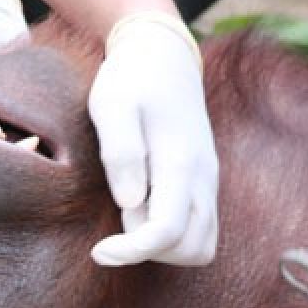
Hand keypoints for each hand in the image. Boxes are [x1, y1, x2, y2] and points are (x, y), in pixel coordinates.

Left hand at [87, 13, 219, 266]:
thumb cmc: (130, 80)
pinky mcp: (204, 183)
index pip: (167, 232)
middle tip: (118, 224)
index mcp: (180, 162)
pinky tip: (145, 209)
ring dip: (165, 247)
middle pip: (192, 249)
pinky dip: (174, 235)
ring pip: (202, 245)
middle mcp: (203, 178)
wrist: (164, 56)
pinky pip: (201, 229)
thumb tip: (130, 203)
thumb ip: (121, 152)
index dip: (132, 251)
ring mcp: (208, 182)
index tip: (99, 250)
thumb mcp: (112, 105)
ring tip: (132, 216)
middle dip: (151, 251)